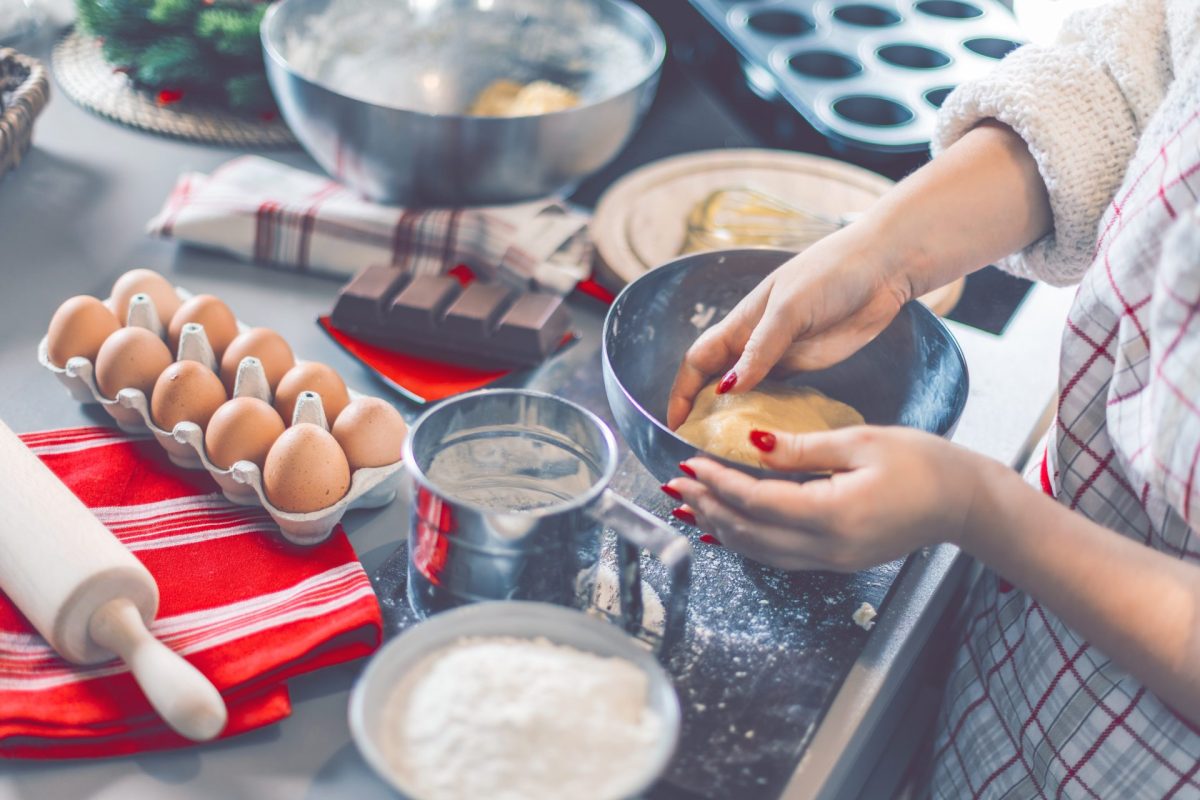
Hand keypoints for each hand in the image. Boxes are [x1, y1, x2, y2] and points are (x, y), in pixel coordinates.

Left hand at [665, 426, 986, 571]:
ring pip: (759, 551)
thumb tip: (752, 443)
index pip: (758, 501)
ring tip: (689, 505)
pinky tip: (726, 528)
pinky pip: (778, 556)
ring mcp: (832, 559)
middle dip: (707, 507)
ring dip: (720, 527)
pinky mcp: (836, 560)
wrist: (965, 503)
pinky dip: (746, 540)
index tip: (689, 463)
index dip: (718, 483)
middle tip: (674, 484)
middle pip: (750, 532)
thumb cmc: (923, 463)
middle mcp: (828, 546)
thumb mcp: (860, 441)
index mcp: (834, 513)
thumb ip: (801, 448)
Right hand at [666, 225, 910, 428]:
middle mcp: (754, 342)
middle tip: (700, 446)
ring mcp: (781, 354)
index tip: (675, 423)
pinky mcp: (806, 365)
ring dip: (735, 416)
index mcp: (742, 323)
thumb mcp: (789, 309)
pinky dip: (767, 413)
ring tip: (729, 449)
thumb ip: (760, 350)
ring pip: (746, 391)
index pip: (698, 361)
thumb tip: (725, 390)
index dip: (682, 391)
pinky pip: (778, 394)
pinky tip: (767, 433)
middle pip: (716, 380)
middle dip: (702, 410)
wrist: (882, 267)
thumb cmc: (830, 274)